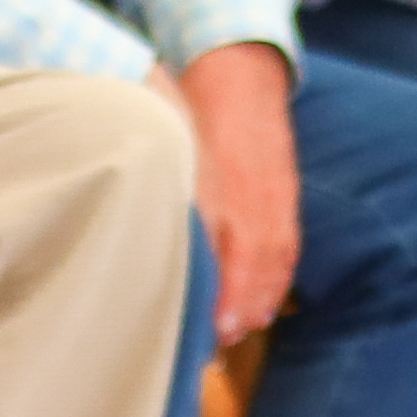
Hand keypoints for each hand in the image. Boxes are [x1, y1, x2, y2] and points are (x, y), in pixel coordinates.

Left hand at [171, 42, 299, 340]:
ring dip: (258, 301)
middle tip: (214, 343)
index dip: (213, 287)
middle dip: (235, 306)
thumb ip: (157, 189)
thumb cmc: (190, 112)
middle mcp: (248, 193)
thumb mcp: (169, 145)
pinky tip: (262, 310)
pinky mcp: (286, 196)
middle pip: (249, 261)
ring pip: (272, 258)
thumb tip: (128, 236)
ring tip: (236, 334)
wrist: (239, 73)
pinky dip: (277, 283)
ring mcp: (273, 195)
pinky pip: (288, 247)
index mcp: (217, 181)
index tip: (201, 322)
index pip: (216, 245)